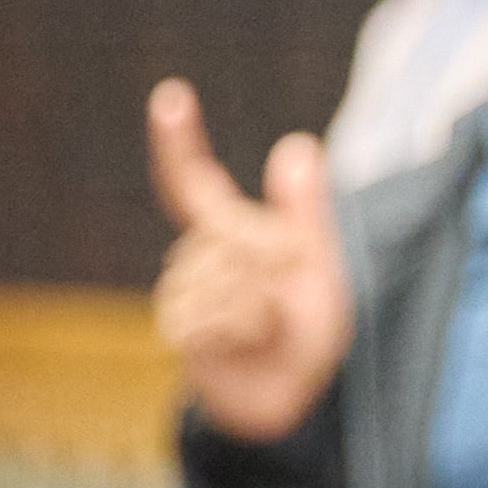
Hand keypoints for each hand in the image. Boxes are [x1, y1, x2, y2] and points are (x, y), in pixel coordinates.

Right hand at [147, 77, 354, 441]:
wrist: (286, 393)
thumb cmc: (301, 327)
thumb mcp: (316, 265)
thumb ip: (304, 211)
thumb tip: (297, 143)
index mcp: (223, 230)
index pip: (189, 179)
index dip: (178, 138)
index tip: (171, 94)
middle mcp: (192, 253)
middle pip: (231, 232)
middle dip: (274, 262)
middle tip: (283, 296)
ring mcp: (178, 290)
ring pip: (230, 277)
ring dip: (265, 303)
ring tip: (265, 325)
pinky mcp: (177, 328)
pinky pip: (222, 314)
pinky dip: (251, 330)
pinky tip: (248, 343)